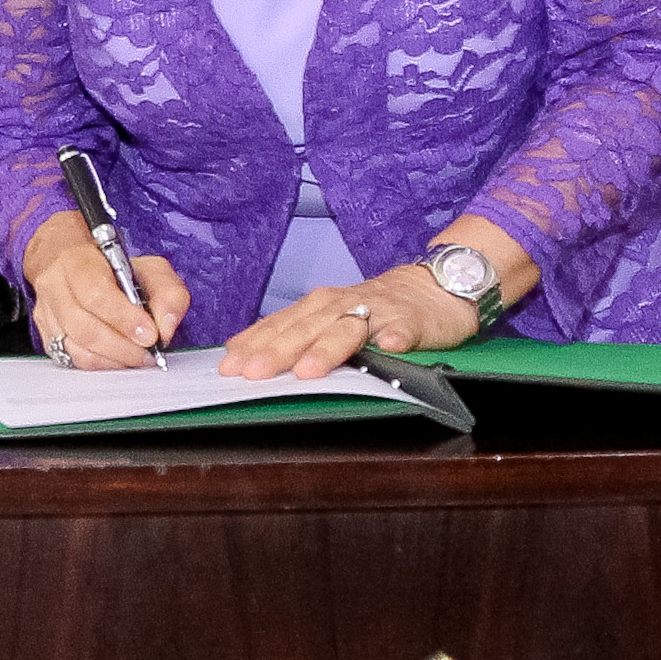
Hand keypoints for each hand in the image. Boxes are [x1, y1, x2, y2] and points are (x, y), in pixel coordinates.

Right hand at [20, 210, 188, 369]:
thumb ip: (168, 293)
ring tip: (137, 357)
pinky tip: (117, 359)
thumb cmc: (112, 268)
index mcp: (78, 261)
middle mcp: (55, 287)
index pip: (95, 293)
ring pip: (76, 347)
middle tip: (148, 353)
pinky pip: (71, 359)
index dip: (123, 318)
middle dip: (122, 346)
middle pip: (83, 326)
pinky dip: (100, 365)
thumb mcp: (149, 268)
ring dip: (112, 359)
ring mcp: (47, 313)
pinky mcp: (47, 334)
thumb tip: (166, 327)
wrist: (73, 264)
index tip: (149, 334)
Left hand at [215, 263, 478, 380]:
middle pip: (305, 328)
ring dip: (327, 349)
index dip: (253, 345)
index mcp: (317, 307)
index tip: (228, 366)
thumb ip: (294, 334)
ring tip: (309, 371)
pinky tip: (387, 348)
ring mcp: (376, 313)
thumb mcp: (328, 318)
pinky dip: (394, 338)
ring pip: (348, 330)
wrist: (432, 286)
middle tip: (254, 373)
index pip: (279, 325)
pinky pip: (402, 330)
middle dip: (278, 351)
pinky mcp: (411, 322)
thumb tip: (245, 355)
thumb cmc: (371, 308)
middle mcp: (341, 305)